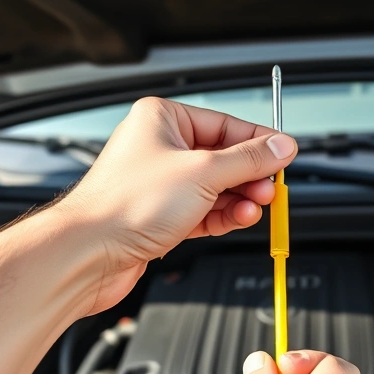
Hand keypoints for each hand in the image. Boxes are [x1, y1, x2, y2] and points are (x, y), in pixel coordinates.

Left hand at [56, 97, 297, 314]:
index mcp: (162, 119)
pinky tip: (238, 219)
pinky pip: (203, 210)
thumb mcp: (204, 173)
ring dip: (239, 199)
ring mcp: (159, 183)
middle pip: (223, 157)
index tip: (284, 155)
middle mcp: (159, 147)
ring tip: (256, 207)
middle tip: (270, 188)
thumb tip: (281, 146)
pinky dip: (224, 215)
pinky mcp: (160, 215)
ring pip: (215, 187)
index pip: (225, 124)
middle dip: (250, 176)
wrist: (89, 254)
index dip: (258, 142)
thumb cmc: (125, 205)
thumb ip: (248, 160)